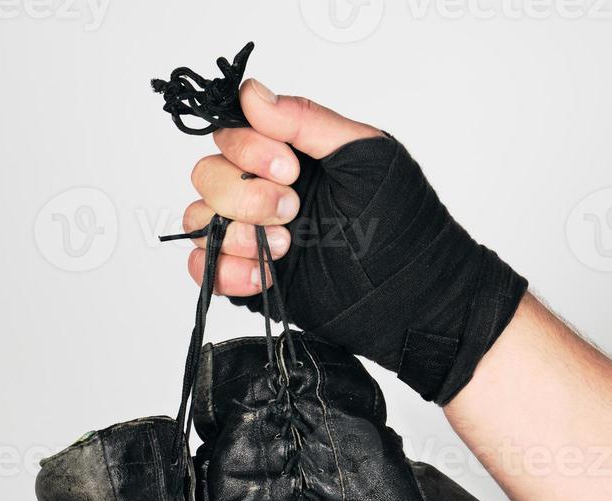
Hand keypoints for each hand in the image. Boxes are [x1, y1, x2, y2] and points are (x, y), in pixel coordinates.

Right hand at [178, 77, 526, 404]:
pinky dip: (224, 271)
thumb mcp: (365, 155)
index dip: (249, 149)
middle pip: (208, 174)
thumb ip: (307, 120)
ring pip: (200, 218)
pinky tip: (264, 274)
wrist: (411, 294)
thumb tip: (253, 94)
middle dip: (245, 194)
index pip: (232, 133)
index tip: (291, 168)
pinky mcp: (247, 277)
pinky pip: (203, 268)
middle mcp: (264, 189)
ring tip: (288, 247)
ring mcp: (252, 234)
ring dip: (236, 232)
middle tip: (293, 210)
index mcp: (289, 154)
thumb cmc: (403, 223)